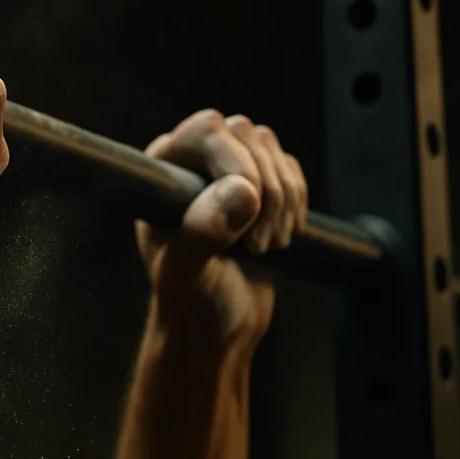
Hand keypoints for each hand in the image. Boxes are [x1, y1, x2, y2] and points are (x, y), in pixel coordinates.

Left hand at [136, 109, 307, 354]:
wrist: (217, 329)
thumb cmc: (189, 303)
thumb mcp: (188, 272)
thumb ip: (204, 231)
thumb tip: (243, 192)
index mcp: (164, 171)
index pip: (208, 129)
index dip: (237, 162)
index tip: (247, 212)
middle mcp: (193, 163)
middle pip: (247, 135)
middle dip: (265, 191)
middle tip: (253, 244)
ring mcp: (229, 171)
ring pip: (273, 151)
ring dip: (282, 202)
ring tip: (261, 247)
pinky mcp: (262, 188)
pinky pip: (292, 171)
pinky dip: (296, 206)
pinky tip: (277, 239)